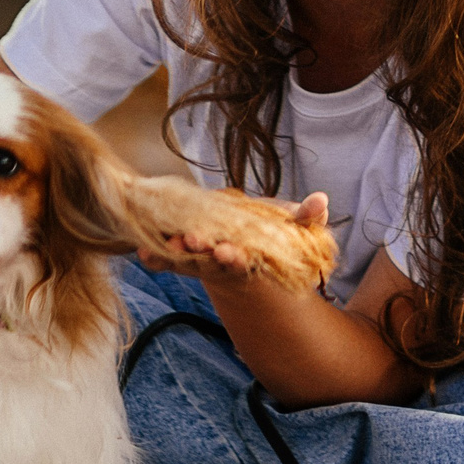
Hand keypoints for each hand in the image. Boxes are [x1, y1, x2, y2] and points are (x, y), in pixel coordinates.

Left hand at [139, 193, 329, 284]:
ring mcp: (204, 262)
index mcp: (253, 258)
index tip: (227, 251)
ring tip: (163, 246)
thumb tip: (320, 199)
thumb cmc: (278, 237)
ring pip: (188, 261)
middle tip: (190, 241)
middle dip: (202, 252)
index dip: (235, 257)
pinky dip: (158, 259)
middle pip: (212, 261)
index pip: (243, 260)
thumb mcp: (298, 229)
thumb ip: (308, 216)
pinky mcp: (187, 257)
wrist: (253, 251)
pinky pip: (170, 260)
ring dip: (175, 254)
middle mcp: (226, 264)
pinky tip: (143, 254)